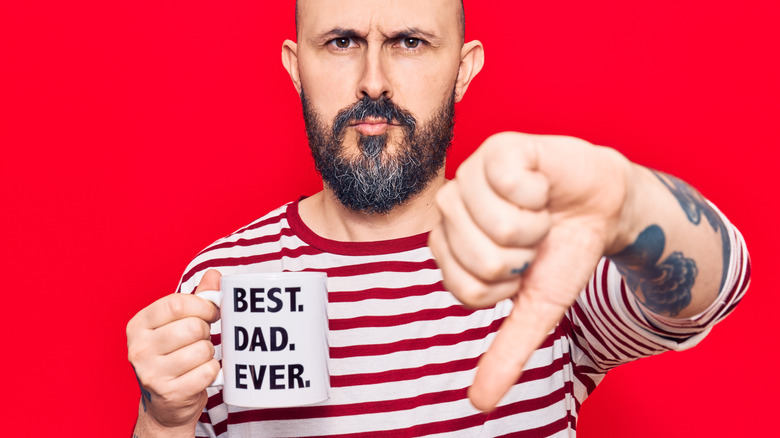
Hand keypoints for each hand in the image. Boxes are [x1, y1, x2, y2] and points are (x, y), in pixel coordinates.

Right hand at [127, 269, 221, 429]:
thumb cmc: (173, 356)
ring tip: (199, 357)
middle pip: (192, 327)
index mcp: (138, 325)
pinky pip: (207, 372)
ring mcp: (151, 373)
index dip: (202, 305)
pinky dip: (213, 371)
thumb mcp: (178, 324)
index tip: (211, 312)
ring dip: (209, 353)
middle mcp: (139, 349)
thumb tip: (214, 275)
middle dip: (206, 331)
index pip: (175, 304)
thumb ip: (197, 299)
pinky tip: (202, 373)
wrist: (165, 405)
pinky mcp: (169, 393)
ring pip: (202, 350)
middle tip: (202, 339)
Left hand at [428, 132, 630, 410]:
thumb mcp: (537, 309)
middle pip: (482, 259)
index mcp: (450, 250)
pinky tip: (539, 183)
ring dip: (536, 226)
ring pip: (498, 224)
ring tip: (539, 211)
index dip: (510, 285)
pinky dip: (540, 191)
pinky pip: (511, 183)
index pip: (468, 290)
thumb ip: (506, 352)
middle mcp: (451, 213)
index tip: (524, 267)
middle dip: (525, 258)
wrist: (601, 207)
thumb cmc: (561, 253)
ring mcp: (469, 176)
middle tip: (534, 238)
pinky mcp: (496, 148)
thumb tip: (478, 404)